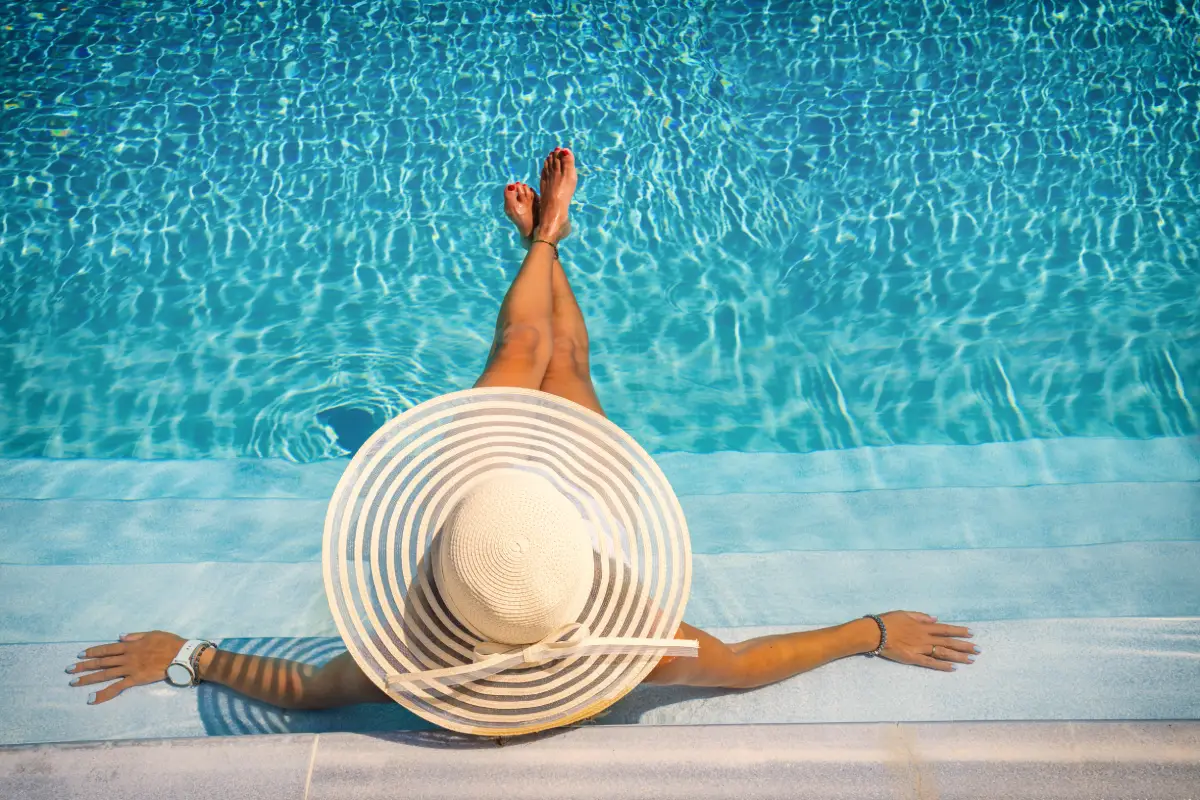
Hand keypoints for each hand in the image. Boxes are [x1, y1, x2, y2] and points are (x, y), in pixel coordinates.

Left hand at [67, 631, 185, 703]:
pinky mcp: (135, 679)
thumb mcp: (152, 633)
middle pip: (101, 662)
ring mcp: (129, 669)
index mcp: (130, 645)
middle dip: (84, 666)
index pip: (107, 649)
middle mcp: (126, 657)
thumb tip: (120, 637)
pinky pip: (116, 688)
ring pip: (105, 674)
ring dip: (88, 678)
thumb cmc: (169, 642)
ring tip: (74, 683)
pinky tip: (92, 699)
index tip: (80, 654)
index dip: (93, 652)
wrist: (180, 654)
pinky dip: (103, 694)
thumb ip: (135, 636)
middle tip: (69, 670)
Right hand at [877, 611, 977, 671]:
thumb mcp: (904, 613)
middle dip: (965, 646)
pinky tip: (953, 668)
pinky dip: (942, 666)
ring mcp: (920, 648)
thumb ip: (920, 616)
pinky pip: (930, 663)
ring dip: (958, 657)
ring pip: (943, 653)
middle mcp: (925, 637)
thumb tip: (935, 618)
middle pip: (949, 642)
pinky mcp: (913, 658)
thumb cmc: (887, 621)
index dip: (959, 631)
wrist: (874, 632)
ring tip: (971, 660)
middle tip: (979, 650)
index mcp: (923, 626)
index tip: (972, 633)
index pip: (945, 629)